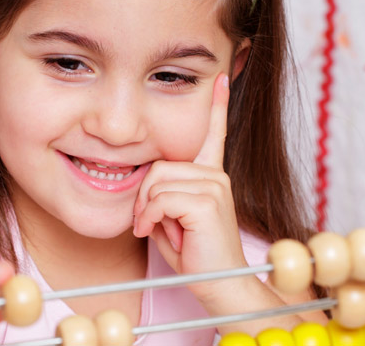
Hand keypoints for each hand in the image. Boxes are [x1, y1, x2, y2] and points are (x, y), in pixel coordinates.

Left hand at [132, 73, 246, 292]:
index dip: (217, 105)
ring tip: (158, 230)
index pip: (213, 134)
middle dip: (144, 197)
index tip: (219, 78)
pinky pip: (161, 199)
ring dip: (146, 210)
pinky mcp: (208, 201)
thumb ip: (162, 194)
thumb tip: (147, 183)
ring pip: (156, 183)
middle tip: (149, 223)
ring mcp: (215, 185)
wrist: (220, 286)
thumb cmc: (194, 256)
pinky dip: (150, 218)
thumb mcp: (171, 219)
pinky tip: (156, 233)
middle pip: (158, 166)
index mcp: (210, 176)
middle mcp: (216, 175)